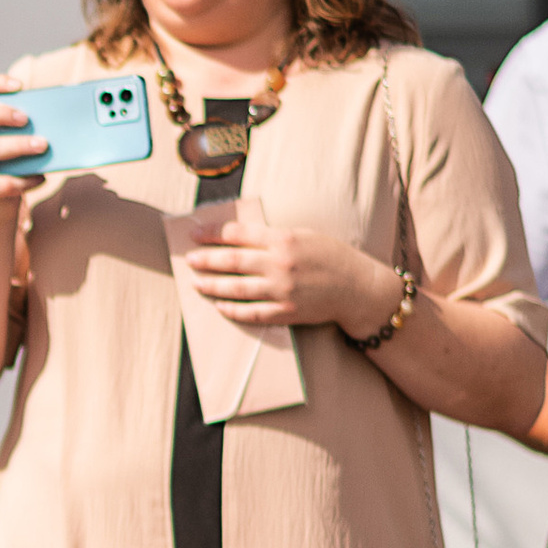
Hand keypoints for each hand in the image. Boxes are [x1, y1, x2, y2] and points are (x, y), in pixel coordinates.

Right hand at [0, 74, 37, 221]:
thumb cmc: (6, 168)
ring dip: (19, 145)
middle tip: (27, 118)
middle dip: (3, 114)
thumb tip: (56, 118)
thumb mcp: (10, 143)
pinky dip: (25, 179)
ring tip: (43, 145)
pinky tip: (41, 177)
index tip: (20, 85)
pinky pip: (1, 182)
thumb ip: (23, 130)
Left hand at [178, 206, 394, 333]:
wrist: (359, 288)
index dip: (212, 234)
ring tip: (197, 284)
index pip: (238, 234)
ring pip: (236, 289)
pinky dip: (232, 310)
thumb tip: (239, 237)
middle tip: (189, 260)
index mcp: (284, 239)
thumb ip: (273, 237)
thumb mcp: (304, 235)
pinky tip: (220, 307)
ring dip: (212, 286)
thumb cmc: (332, 257)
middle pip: (231, 262)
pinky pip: (251, 313)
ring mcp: (282, 291)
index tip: (194, 234)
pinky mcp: (286, 313)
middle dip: (206, 260)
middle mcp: (280, 265)